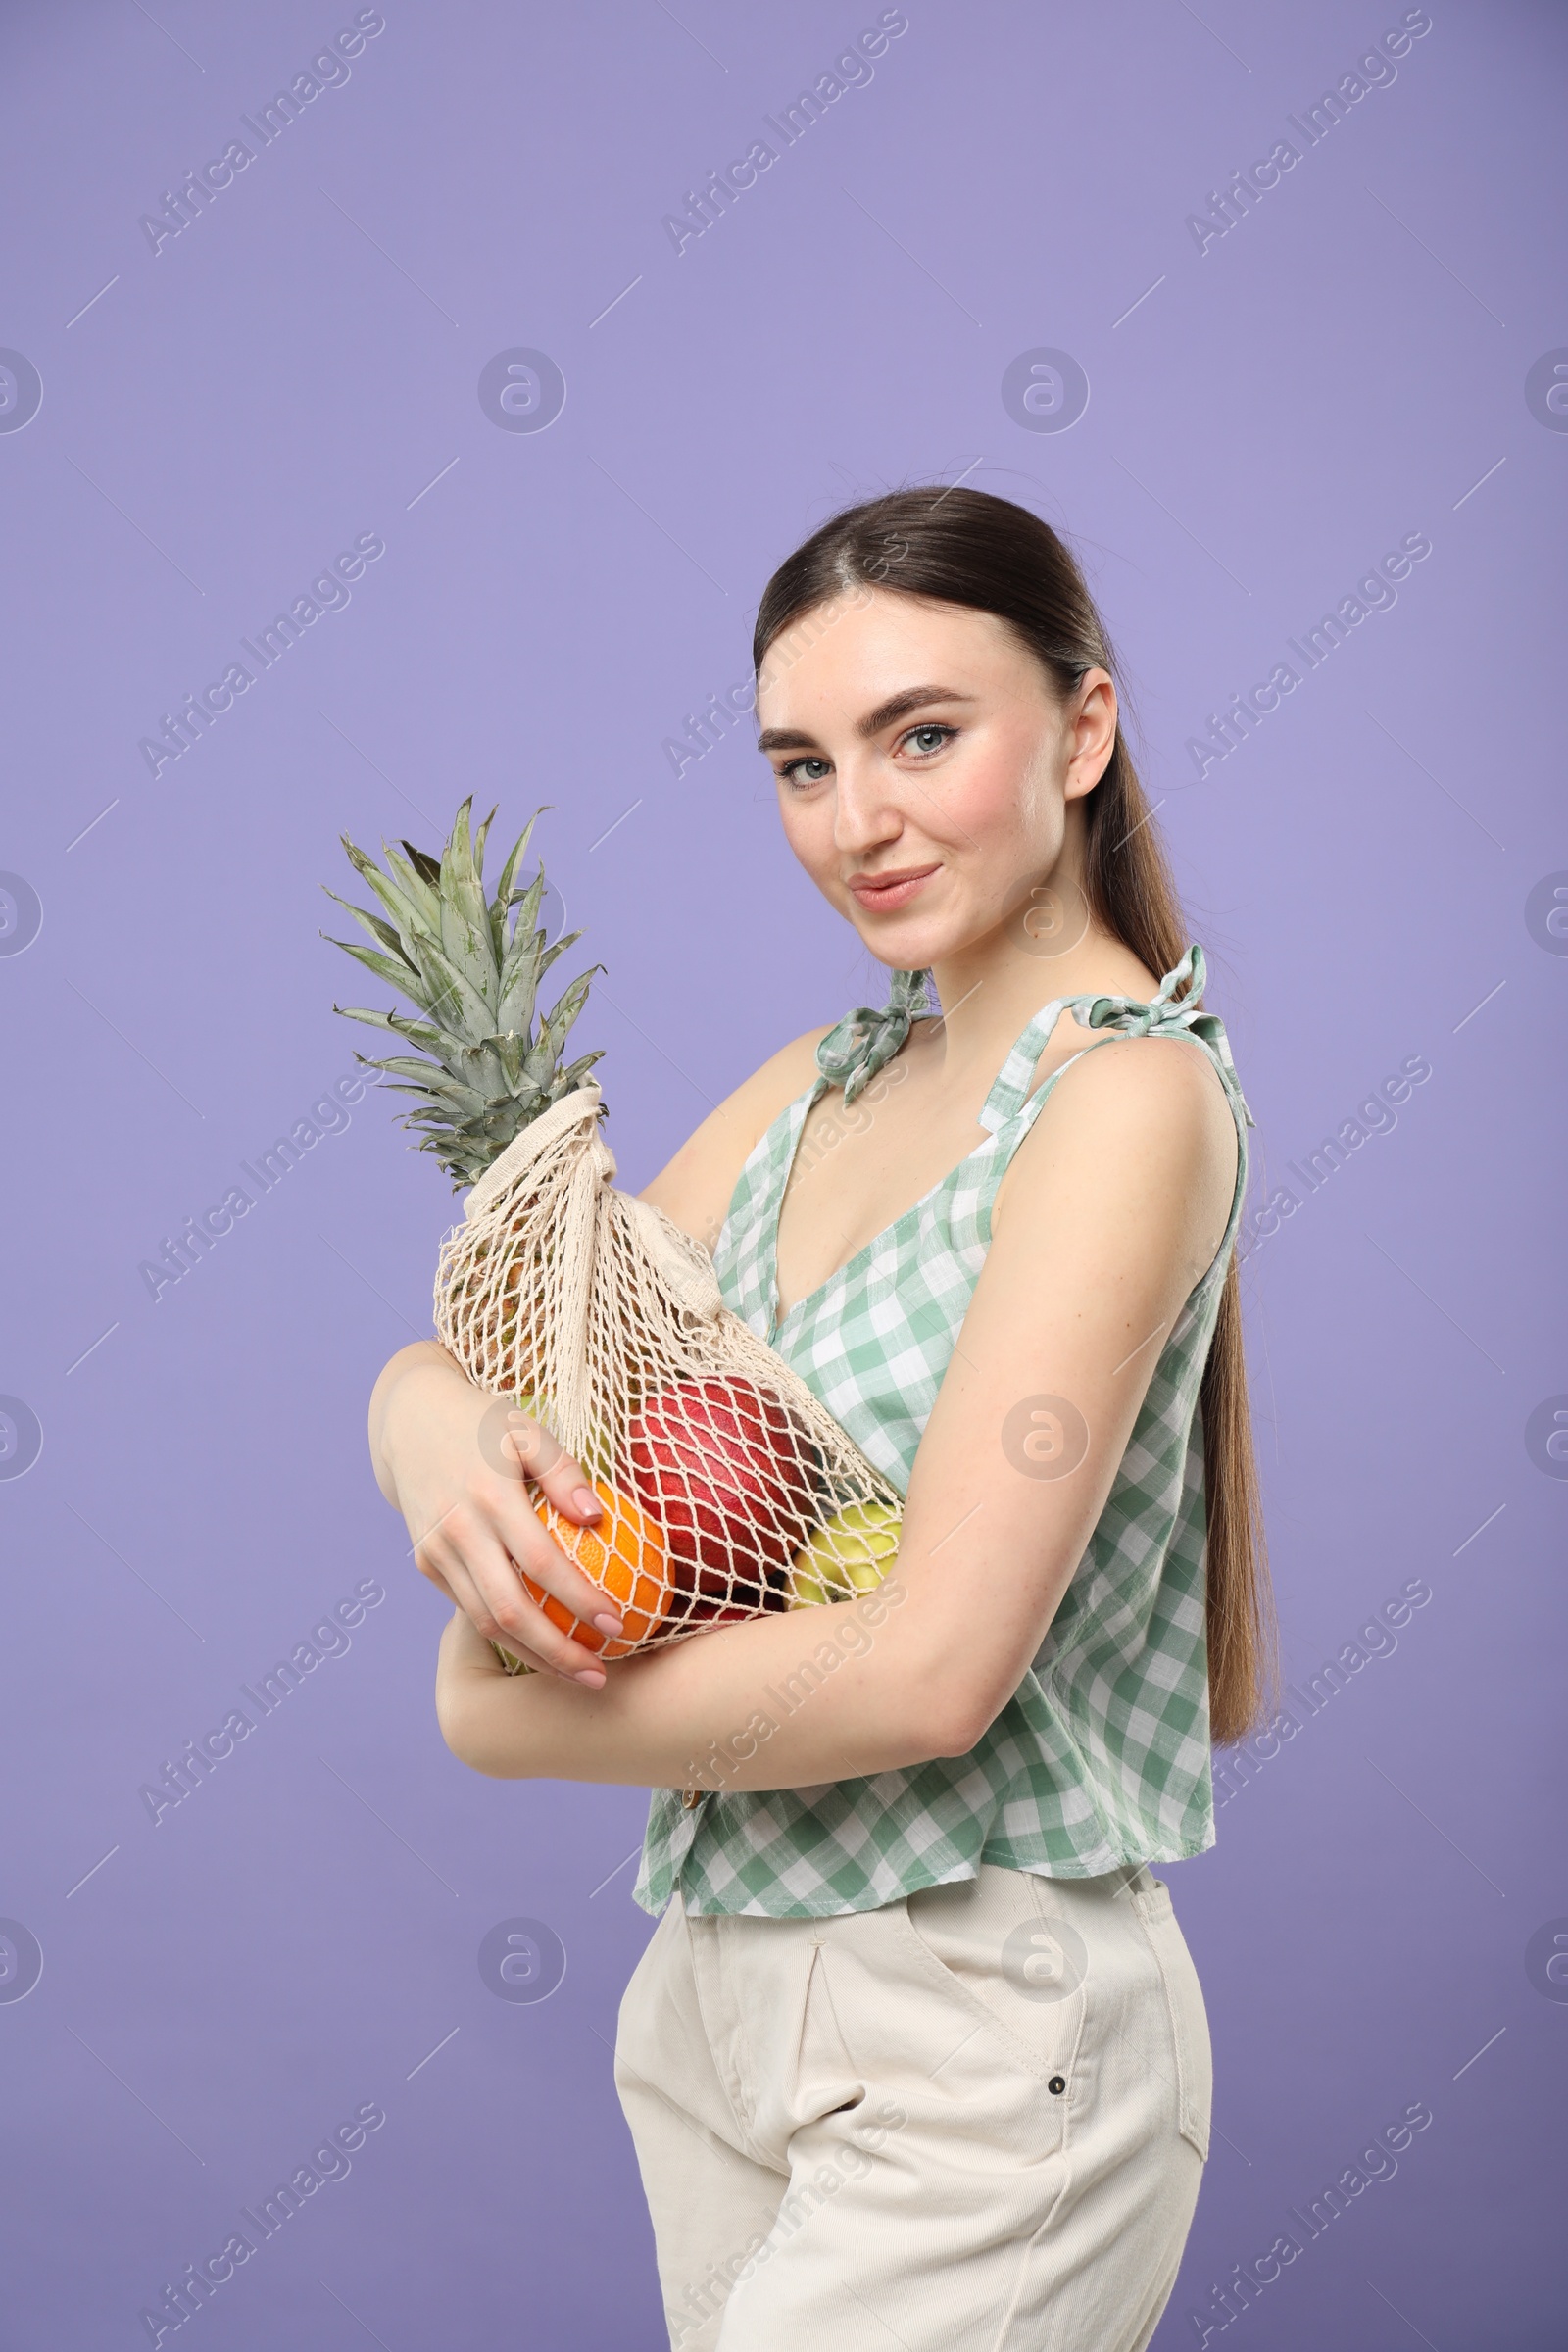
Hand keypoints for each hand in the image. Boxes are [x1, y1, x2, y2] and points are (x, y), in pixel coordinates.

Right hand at [370, 1343, 623, 1687]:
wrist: (408, 1423)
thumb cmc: (483, 1423)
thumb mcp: (526, 1428)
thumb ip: (562, 1470)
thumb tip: (598, 1518)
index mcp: (489, 1495)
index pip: (542, 1563)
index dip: (580, 1600)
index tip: (618, 1624)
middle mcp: (458, 1531)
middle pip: (510, 1611)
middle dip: (557, 1652)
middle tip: (599, 1675)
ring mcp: (437, 1552)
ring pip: (486, 1622)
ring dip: (532, 1655)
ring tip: (576, 1673)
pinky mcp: (426, 1564)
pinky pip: (469, 1608)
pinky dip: (505, 1634)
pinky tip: (541, 1646)